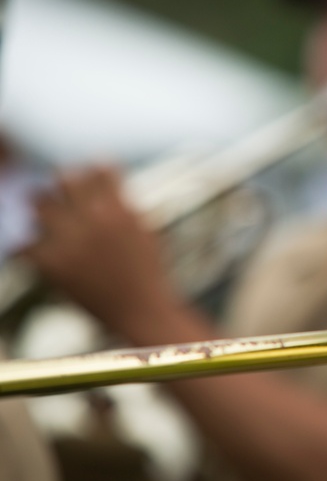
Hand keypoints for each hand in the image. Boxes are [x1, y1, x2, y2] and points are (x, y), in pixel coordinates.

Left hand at [20, 165, 178, 333]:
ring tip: (50, 220)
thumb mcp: (144, 230)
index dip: (95, 170)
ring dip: (43, 210)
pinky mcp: (53, 265)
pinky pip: (25, 244)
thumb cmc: (147, 271)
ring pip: (39, 206)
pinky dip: (30, 247)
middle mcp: (95, 221)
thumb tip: (102, 170)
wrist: (141, 310)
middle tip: (65, 194)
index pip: (98, 170)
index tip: (92, 176)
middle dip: (65, 185)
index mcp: (120, 209)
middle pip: (64, 180)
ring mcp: (71, 242)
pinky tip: (39, 252)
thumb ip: (123, 202)